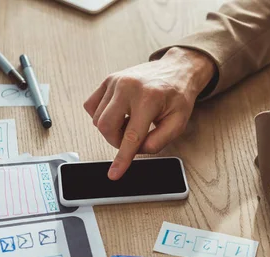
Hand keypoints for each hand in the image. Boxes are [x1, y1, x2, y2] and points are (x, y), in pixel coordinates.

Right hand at [84, 47, 215, 179]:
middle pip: (106, 127)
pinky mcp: (108, 80)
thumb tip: (138, 150)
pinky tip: (118, 114)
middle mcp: (128, 87)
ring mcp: (115, 81)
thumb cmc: (178, 96)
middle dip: (116, 141)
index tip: (114, 174)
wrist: (176, 70)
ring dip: (111, 129)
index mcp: (148, 99)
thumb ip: (159, 141)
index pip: (131, 136)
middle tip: (131, 139)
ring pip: (97, 119)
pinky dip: (101, 116)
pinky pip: (91, 106)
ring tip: (130, 123)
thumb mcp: (178, 122)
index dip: (122, 158)